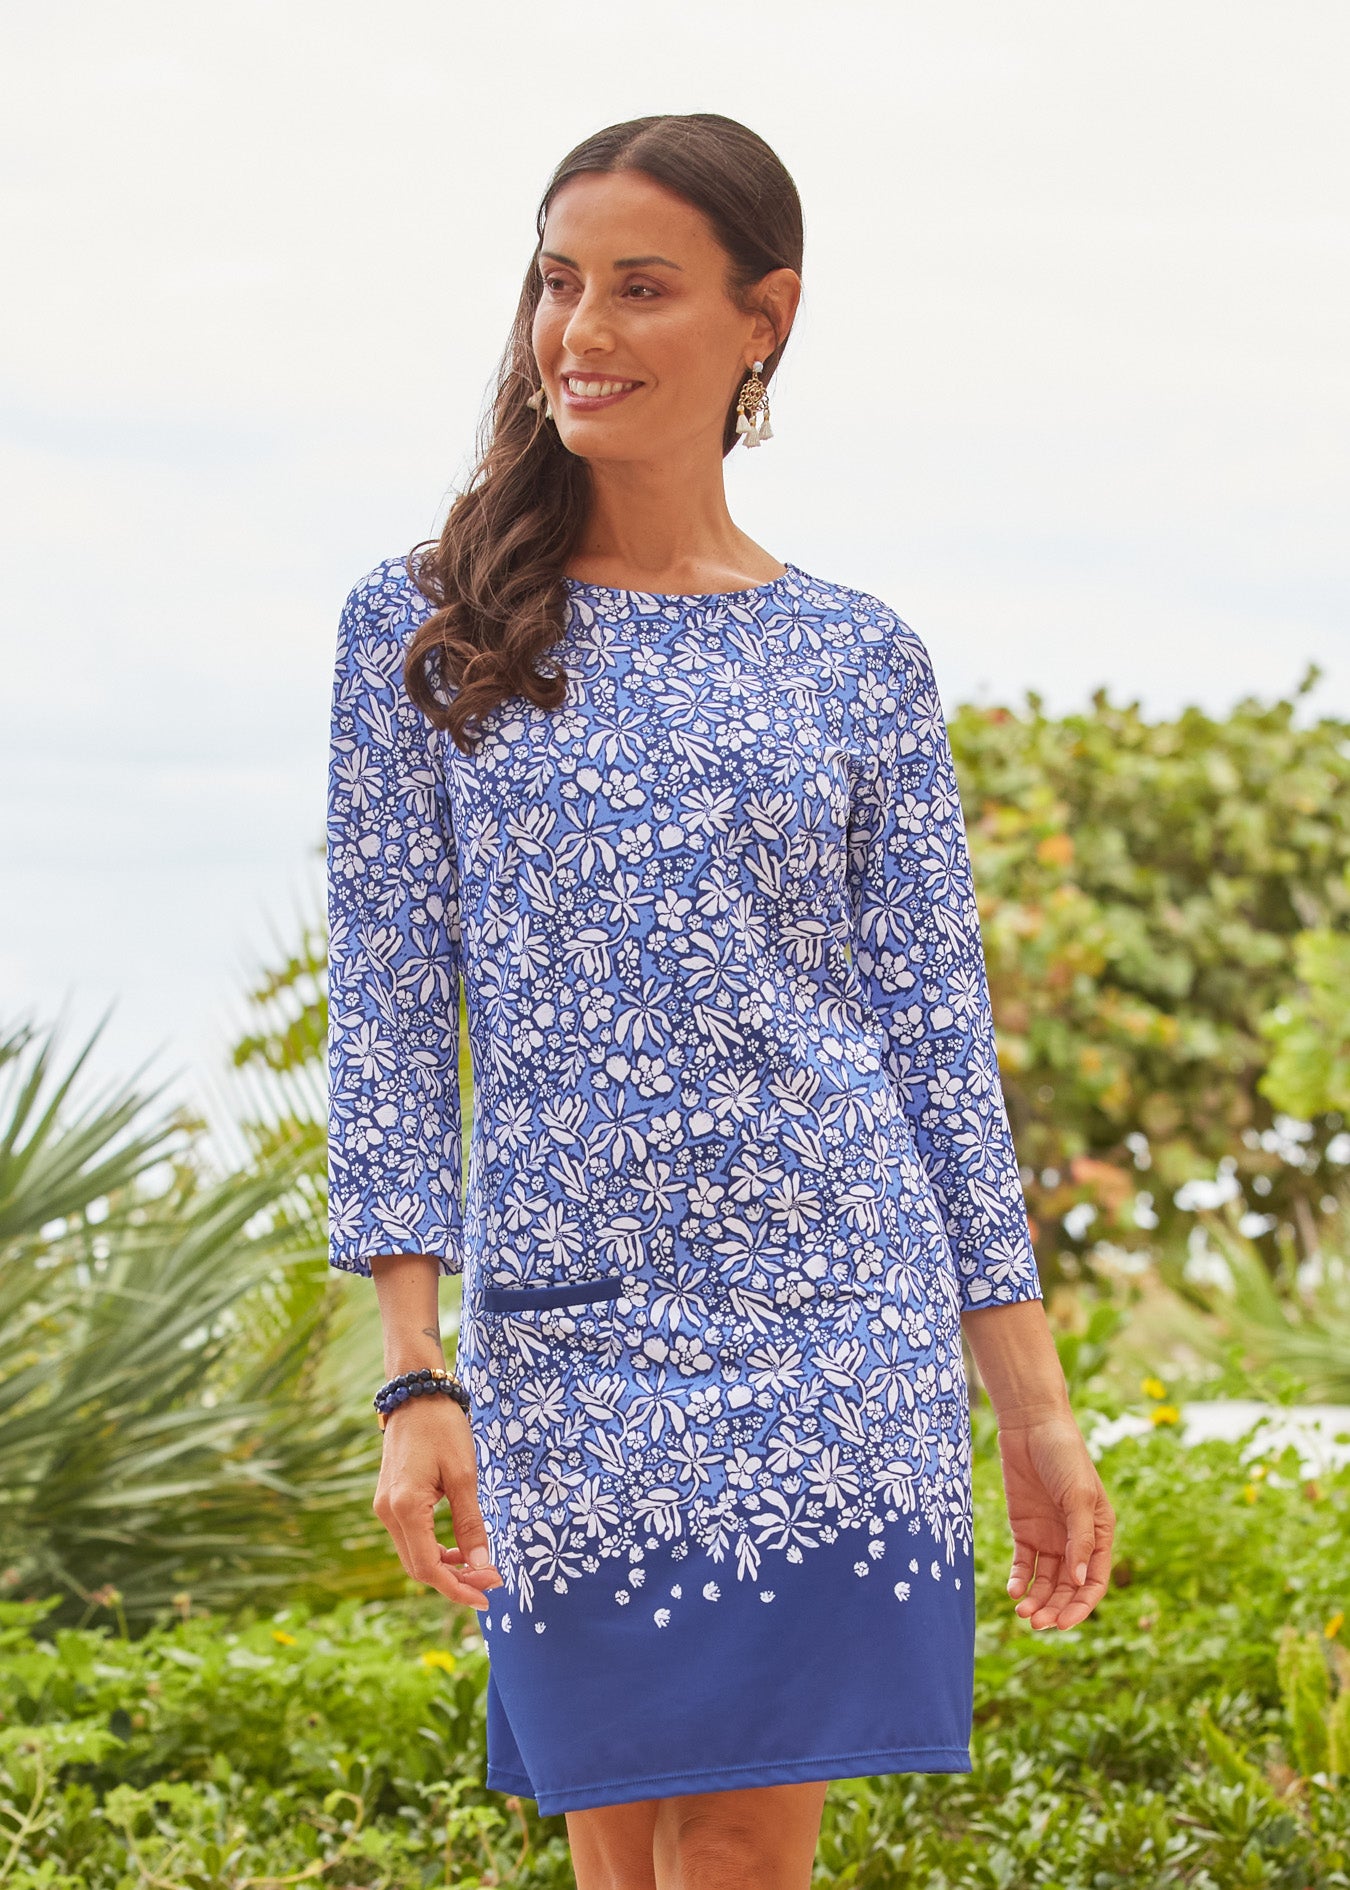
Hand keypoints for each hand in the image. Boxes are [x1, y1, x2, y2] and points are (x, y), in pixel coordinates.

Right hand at [372, 1396, 504, 1610]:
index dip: (458, 1588)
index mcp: (404, 1508)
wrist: (417, 1395)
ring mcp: (384, 1508)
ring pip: (413, 1555)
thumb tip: (482, 1564)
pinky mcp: (390, 1502)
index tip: (488, 1594)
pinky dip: (433, 1550)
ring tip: (479, 1567)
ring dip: (444, 1568)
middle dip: (454, 1581)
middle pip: (418, 1568)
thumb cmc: (442, 1428)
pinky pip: (410, 1539)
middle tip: (491, 1581)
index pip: (428, 1568)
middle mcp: (387, 1513)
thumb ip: (471, 1523)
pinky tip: (458, 1549)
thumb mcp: (464, 1475)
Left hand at [997, 1413, 1113, 1629]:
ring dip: (1036, 1598)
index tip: (1063, 1624)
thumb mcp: (1079, 1497)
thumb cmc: (1064, 1456)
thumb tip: (1079, 1582)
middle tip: (1037, 1623)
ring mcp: (1049, 1536)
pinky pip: (1023, 1563)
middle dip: (1054, 1608)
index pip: (1094, 1581)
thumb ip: (1079, 1539)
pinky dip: (1018, 1579)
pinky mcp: (1025, 1529)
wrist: (1031, 1425)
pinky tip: (1012, 1590)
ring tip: (1022, 1612)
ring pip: (1044, 1580)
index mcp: (1099, 1534)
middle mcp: (1074, 1540)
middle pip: (1067, 1587)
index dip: (1081, 1606)